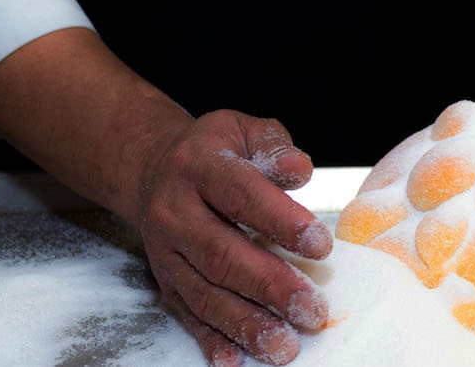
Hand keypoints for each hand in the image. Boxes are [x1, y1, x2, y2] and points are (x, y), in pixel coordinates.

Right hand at [135, 110, 332, 365]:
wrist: (153, 167)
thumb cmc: (214, 150)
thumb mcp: (243, 130)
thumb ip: (275, 146)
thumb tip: (300, 169)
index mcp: (199, 166)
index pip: (240, 194)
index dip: (280, 221)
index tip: (321, 247)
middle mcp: (175, 211)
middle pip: (222, 253)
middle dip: (270, 285)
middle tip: (312, 309)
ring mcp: (166, 251)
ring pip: (205, 292)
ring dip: (246, 323)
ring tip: (284, 346)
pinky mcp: (166, 281)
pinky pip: (187, 315)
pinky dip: (212, 341)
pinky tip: (235, 361)